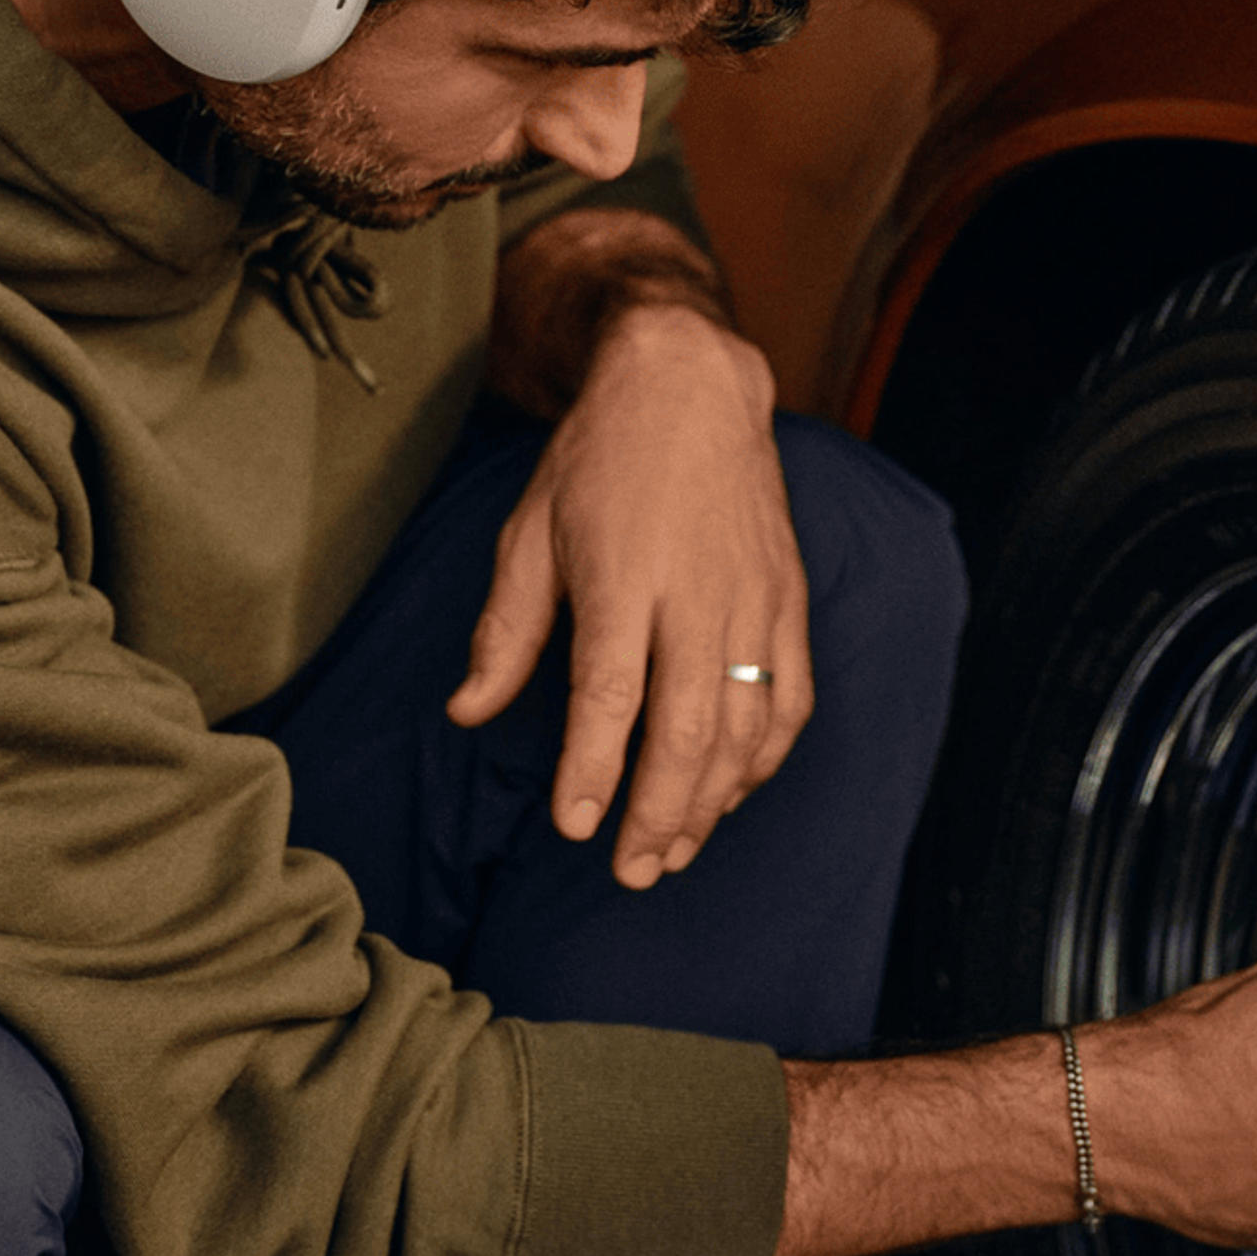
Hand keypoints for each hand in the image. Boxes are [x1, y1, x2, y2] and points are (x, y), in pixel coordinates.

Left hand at [446, 302, 812, 886]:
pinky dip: (765, 758)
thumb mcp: (530, 531)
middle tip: (631, 871)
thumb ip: (505, 630)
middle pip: (688, 726)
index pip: (611, 693)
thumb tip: (466, 712)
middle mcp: (697, 591)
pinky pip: (790, 696)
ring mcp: (754, 596)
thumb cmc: (600, 459)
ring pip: (747, 724)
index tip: (577, 826)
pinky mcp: (787, 597)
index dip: (594, 768)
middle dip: (660, 812)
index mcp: (623, 574)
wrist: (691, 383)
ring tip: (676, 849)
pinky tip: (732, 793)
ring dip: (713, 800)